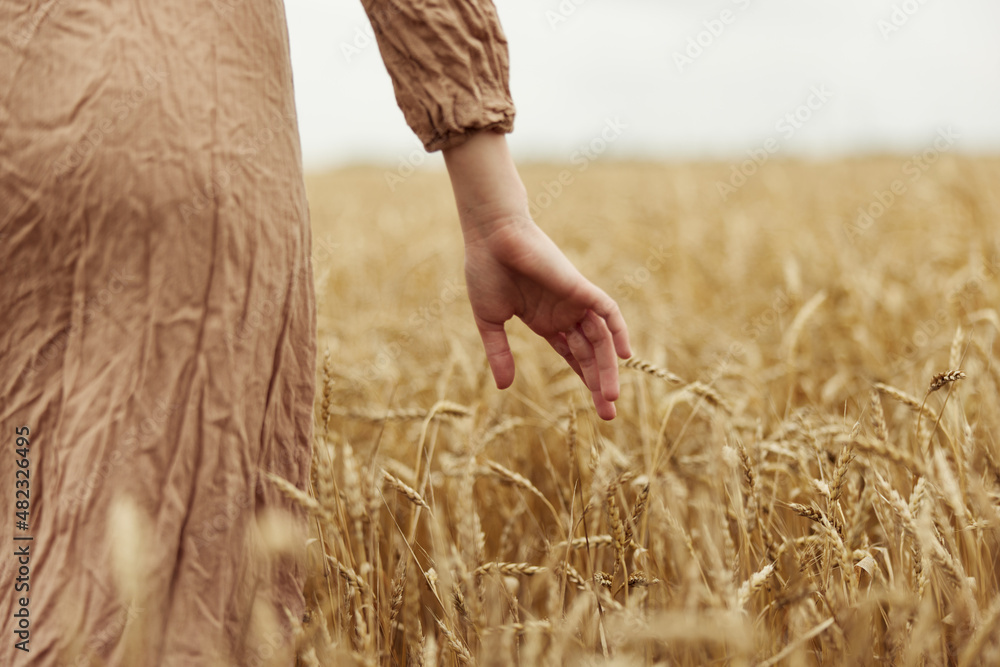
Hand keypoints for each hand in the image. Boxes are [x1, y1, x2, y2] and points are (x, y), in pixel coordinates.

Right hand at [443, 131, 630, 419]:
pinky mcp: (578, 288)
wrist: (490, 238)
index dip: (583, 380)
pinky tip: (625, 354)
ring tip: (610, 398)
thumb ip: (499, 353)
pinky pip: (607, 310)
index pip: (572, 356)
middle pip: (589, 354)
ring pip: (599, 340)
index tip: (593, 410)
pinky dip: (618, 330)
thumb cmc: (485, 271)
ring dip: (606, 368)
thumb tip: (505, 387)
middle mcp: (564, 313)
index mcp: (545, 321)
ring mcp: (573, 301)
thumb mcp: (490, 322)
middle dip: (599, 383)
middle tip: (608, 415)